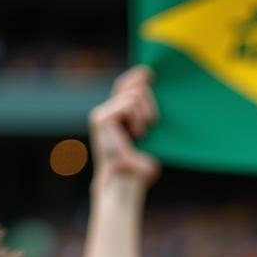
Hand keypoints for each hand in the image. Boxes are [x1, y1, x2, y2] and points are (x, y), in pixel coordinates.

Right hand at [88, 66, 160, 186]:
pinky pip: (127, 103)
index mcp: (118, 117)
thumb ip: (150, 120)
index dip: (138, 76)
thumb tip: (155, 98)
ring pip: (133, 93)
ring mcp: (103, 114)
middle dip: (148, 97)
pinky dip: (137, 116)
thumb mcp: (152, 142)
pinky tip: (136, 132)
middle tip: (153, 121)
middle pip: (130, 84)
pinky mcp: (101, 118)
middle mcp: (108, 113)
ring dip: (145, 111)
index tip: (151, 74)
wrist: (127, 183)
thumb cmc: (140, 169)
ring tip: (143, 131)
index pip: (127, 85)